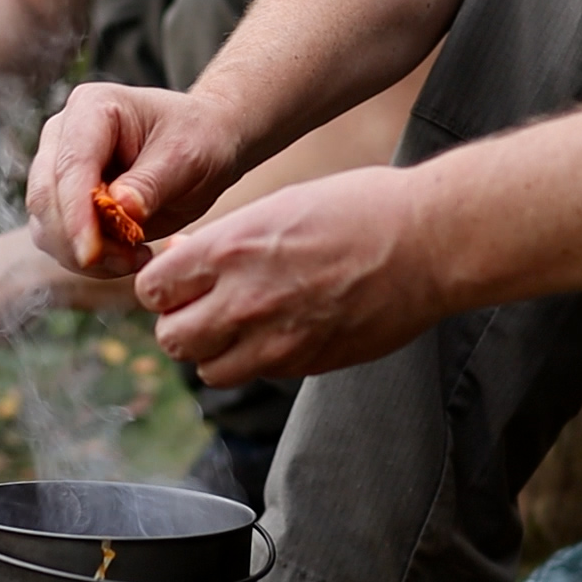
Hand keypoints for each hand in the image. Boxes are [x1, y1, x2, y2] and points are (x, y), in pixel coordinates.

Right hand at [26, 83, 247, 276]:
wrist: (206, 144)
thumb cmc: (199, 138)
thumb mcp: (187, 157)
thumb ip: (152, 183)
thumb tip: (120, 209)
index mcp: (92, 108)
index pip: (71, 166)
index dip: (75, 214)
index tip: (91, 255)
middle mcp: (64, 135)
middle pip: (46, 197)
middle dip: (79, 240)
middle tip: (130, 261)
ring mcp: (58, 168)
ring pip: (46, 224)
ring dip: (83, 254)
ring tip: (136, 257)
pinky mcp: (64, 201)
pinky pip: (59, 240)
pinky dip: (89, 259)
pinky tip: (128, 256)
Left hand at [135, 166, 445, 385]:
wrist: (428, 242)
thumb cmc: (359, 210)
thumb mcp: (278, 207)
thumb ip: (225, 242)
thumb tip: (183, 260)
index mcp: (230, 249)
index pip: (152, 290)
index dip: (162, 288)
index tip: (179, 282)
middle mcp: (244, 300)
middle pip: (171, 339)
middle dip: (182, 323)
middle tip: (204, 306)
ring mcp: (276, 340)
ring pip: (208, 369)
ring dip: (215, 350)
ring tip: (241, 324)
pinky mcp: (306, 364)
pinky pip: (256, 374)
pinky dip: (256, 360)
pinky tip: (282, 330)